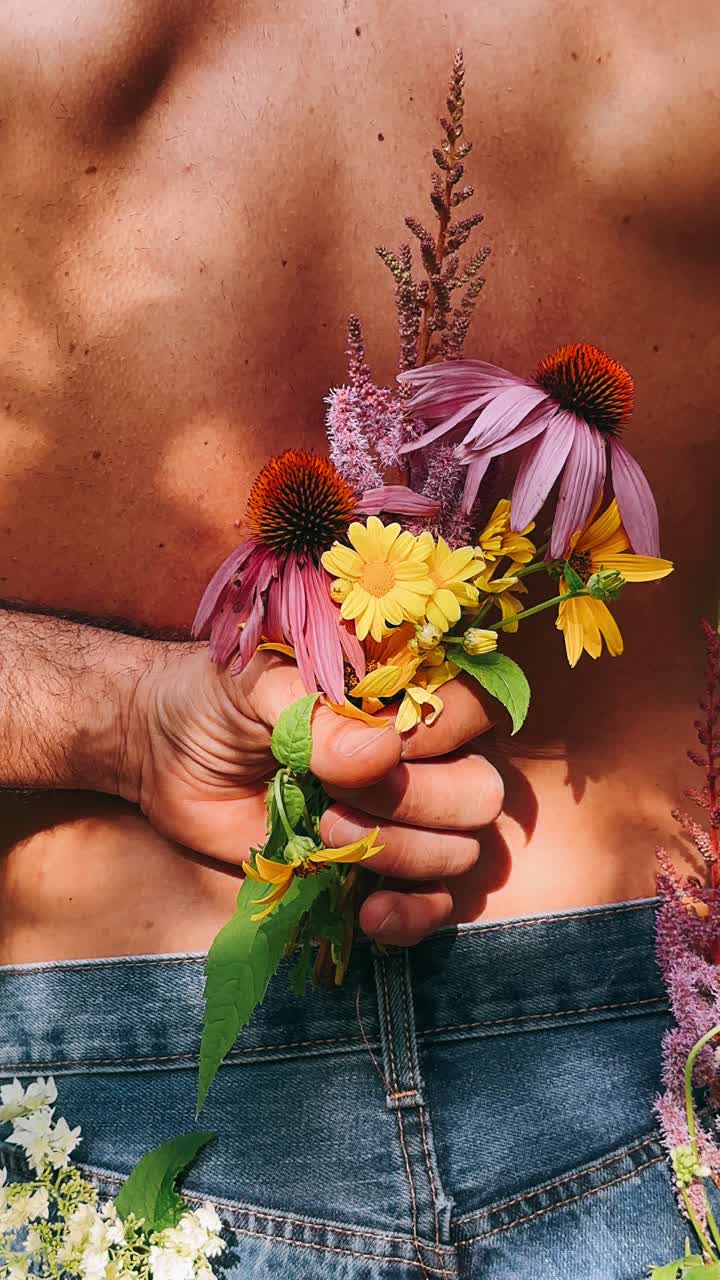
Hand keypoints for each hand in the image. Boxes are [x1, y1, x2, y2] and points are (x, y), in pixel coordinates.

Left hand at [128, 646, 503, 944]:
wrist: (163, 754)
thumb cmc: (215, 700)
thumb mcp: (255, 687)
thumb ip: (315, 714)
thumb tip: (383, 754)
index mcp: (402, 697)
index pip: (476, 710)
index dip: (440, 735)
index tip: (376, 741)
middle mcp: (418, 758)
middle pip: (479, 793)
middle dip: (414, 802)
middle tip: (338, 792)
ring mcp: (401, 820)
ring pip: (459, 851)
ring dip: (395, 852)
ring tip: (322, 831)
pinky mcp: (374, 873)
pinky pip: (434, 908)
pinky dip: (411, 917)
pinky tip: (368, 913)